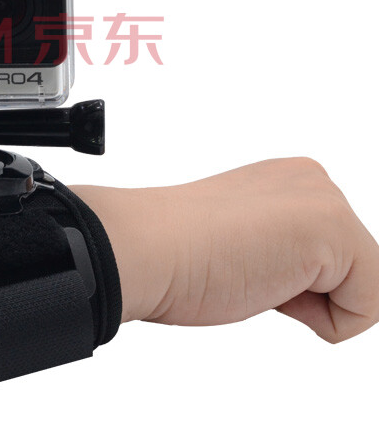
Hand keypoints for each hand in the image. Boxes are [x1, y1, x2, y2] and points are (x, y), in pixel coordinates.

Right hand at [74, 157, 378, 341]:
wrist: (142, 247)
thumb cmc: (174, 252)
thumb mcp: (245, 244)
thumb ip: (279, 248)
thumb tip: (298, 278)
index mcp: (287, 180)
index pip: (333, 260)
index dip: (288, 283)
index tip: (238, 260)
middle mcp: (311, 179)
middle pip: (352, 273)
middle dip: (305, 291)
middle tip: (244, 267)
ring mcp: (324, 199)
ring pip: (362, 291)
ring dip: (308, 302)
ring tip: (252, 271)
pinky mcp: (334, 228)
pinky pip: (365, 310)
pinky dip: (320, 320)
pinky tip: (267, 284)